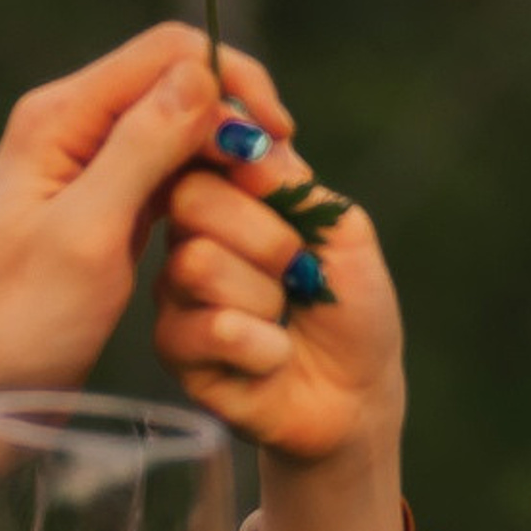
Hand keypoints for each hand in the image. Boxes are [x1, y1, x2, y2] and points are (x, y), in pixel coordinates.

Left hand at [0, 25, 291, 410]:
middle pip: (180, 83)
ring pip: (183, 127)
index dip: (233, 84)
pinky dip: (210, 185)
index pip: (169, 53)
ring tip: (263, 203)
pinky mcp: (108, 202)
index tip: (276, 141)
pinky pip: (173, 169)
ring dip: (228, 155)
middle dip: (236, 121)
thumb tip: (203, 78)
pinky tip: (231, 220)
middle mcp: (75, 126)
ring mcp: (90, 164)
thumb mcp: (88, 232)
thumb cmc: (19, 319)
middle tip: (277, 181)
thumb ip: (142, 149)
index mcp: (60, 117)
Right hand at [153, 95, 405, 465]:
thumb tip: (241, 137)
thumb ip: (290, 183)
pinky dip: (264, 346)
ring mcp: (175, 293)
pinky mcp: (174, 350)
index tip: (276, 185)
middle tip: (298, 270)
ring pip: (197, 263)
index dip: (237, 157)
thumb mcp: (341, 231)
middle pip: (191, 199)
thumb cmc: (349, 306)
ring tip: (284, 317)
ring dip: (266, 296)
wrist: (356, 393)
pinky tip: (273, 357)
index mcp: (227, 197)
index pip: (203, 148)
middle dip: (267, 237)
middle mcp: (189, 237)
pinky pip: (210, 328)